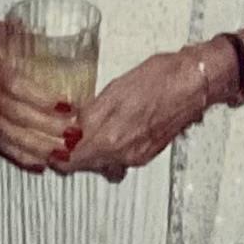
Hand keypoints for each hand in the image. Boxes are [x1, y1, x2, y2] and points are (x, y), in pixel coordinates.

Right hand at [0, 0, 78, 175]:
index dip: (41, 98)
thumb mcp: (7, 29)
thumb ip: (34, 40)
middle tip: (72, 133)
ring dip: (35, 146)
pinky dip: (18, 155)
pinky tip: (39, 162)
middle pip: (11, 113)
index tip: (68, 105)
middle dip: (44, 127)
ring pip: (4, 132)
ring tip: (61, 151)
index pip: (14, 83)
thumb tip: (74, 48)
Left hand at [48, 49, 205, 176]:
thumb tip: (71, 126)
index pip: (72, 161)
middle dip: (70, 153)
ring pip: (102, 162)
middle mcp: (124, 154)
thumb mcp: (116, 89)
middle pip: (85, 165)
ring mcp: (138, 155)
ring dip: (89, 151)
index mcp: (112, 139)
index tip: (47, 144)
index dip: (55, 153)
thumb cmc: (162, 78)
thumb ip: (91, 113)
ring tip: (82, 131)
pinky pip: (119, 157)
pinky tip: (108, 129)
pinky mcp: (148, 151)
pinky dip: (108, 148)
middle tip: (60, 136)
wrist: (196, 82)